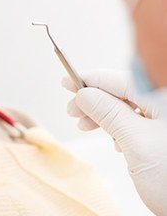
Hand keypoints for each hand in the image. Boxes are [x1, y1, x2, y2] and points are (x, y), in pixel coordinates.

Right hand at [62, 69, 166, 215]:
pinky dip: (118, 126)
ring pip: (127, 107)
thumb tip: (84, 94)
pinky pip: (137, 120)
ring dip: (103, 114)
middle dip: (94, 101)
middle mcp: (165, 105)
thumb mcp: (136, 143)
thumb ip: (108, 114)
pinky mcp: (164, 135)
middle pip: (123, 92)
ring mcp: (166, 120)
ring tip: (85, 125)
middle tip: (72, 112)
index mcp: (163, 98)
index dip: (89, 81)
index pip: (120, 80)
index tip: (67, 83)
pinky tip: (111, 138)